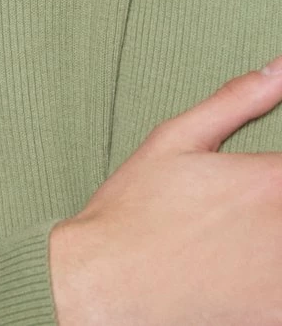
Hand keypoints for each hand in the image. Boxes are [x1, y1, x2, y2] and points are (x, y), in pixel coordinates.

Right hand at [48, 57, 281, 324]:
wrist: (105, 285)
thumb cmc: (134, 211)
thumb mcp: (176, 138)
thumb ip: (238, 100)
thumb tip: (279, 69)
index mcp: (270, 177)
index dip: (274, 174)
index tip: (258, 181)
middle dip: (271, 200)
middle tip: (237, 209)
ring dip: (271, 238)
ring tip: (240, 238)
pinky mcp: (276, 317)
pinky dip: (271, 283)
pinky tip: (244, 273)